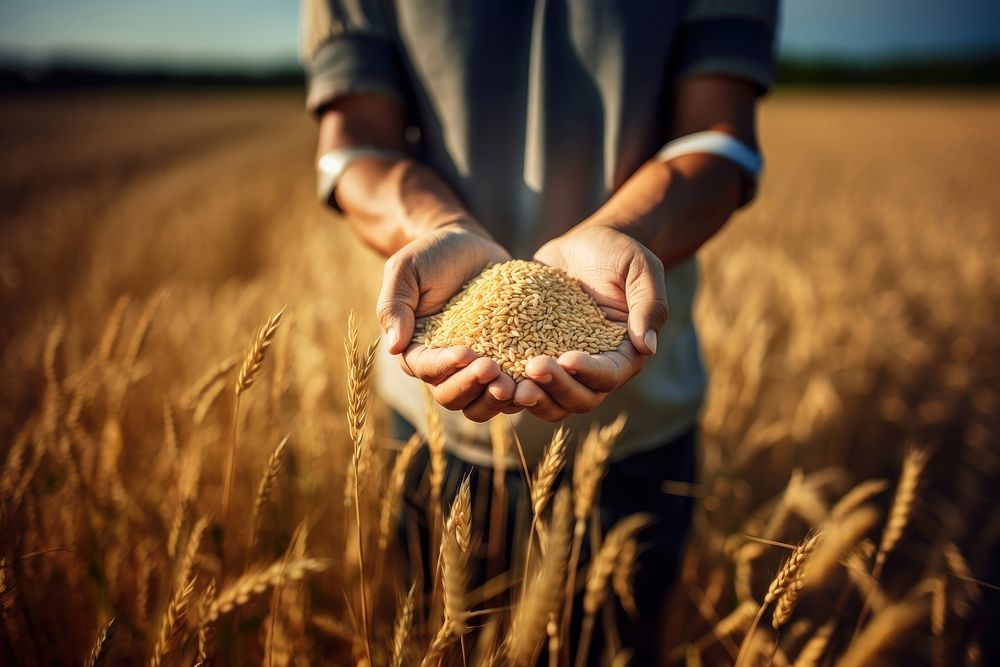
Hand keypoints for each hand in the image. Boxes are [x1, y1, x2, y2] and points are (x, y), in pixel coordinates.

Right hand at [377, 223, 519, 421]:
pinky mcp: (504, 361)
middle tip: (496, 372)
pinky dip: (523, 389)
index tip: (467, 352)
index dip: (446, 367)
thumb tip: (392, 346)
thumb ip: (394, 304)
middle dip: (473, 388)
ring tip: (518, 384)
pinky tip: (538, 378)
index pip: (426, 369)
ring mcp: (475, 368)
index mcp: (416, 349)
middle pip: (452, 396)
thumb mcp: (406, 269)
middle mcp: (444, 367)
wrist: (469, 246)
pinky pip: (512, 387)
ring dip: (498, 398)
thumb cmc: (432, 254)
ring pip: (481, 402)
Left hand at [513, 222, 668, 420]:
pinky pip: (522, 381)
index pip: (609, 375)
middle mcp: (595, 369)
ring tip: (507, 383)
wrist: (583, 244)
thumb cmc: (618, 252)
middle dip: (556, 389)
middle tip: (531, 369)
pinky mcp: (536, 356)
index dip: (589, 373)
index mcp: (624, 354)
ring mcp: (563, 367)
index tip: (567, 358)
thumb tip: (648, 347)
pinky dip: (507, 382)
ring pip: (550, 401)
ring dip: (531, 398)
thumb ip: (649, 305)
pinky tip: (486, 368)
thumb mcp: (641, 267)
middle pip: (579, 399)